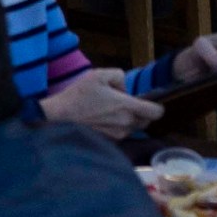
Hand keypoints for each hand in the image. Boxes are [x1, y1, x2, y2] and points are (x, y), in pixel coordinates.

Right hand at [43, 68, 161, 135]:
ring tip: (109, 111)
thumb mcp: (98, 74)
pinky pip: (121, 133)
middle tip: (124, 104)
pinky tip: (102, 120)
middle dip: (141, 113)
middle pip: (146, 121)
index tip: (147, 101)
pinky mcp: (110, 142)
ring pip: (133, 128)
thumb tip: (124, 89)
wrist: (60, 117)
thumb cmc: (79, 94)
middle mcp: (126, 123)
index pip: (156, 112)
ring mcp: (118, 135)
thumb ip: (118, 76)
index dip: (156, 106)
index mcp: (127, 106)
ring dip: (128, 120)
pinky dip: (117, 127)